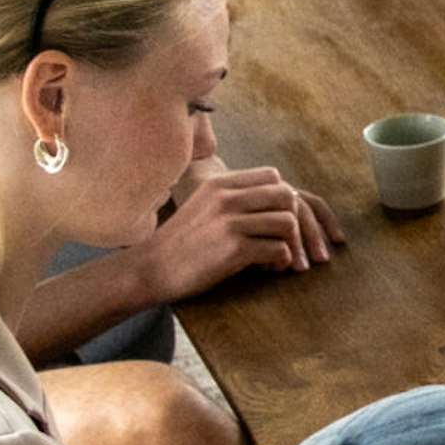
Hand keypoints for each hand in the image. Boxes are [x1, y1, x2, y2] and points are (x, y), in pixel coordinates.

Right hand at [141, 160, 341, 294]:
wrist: (150, 269)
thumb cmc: (180, 242)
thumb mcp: (203, 205)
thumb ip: (234, 198)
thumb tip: (280, 199)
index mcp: (219, 183)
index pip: (273, 175)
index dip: (283, 198)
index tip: (276, 219)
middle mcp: (226, 198)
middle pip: (287, 196)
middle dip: (295, 220)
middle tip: (286, 240)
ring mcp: (230, 223)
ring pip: (288, 222)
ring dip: (290, 244)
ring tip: (276, 258)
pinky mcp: (234, 249)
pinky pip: (279, 250)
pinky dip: (281, 262)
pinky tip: (267, 268)